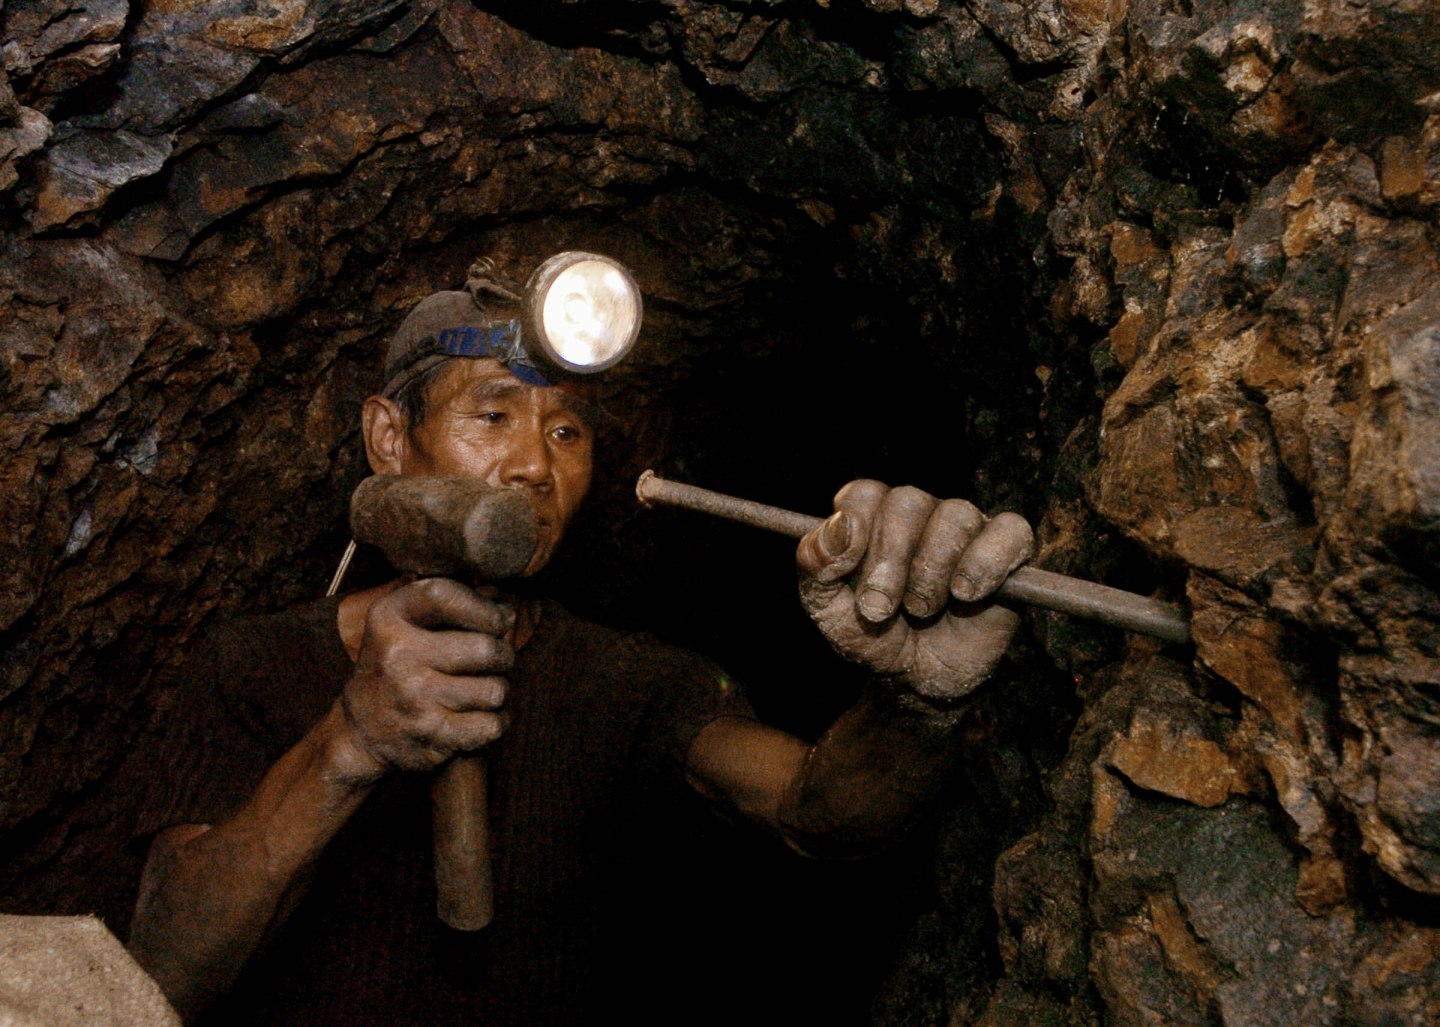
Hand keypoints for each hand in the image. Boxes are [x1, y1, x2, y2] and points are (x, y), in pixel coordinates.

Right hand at [339, 577, 514, 778]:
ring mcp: (413, 697)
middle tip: (496, 660)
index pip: (446, 596)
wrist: (359, 730)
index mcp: (389, 618)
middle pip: (486, 648)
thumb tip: (508, 612)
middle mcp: (398, 655)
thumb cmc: (399, 665)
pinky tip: (482, 716)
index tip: (497, 619)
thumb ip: (452, 604)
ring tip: (482, 690)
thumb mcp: (404, 622)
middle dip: (503, 655)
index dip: (484, 608)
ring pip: (495, 690)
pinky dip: (497, 722)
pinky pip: (491, 725)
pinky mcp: (429, 734)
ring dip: (498, 691)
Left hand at [797, 481, 1032, 703]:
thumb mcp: (827, 610)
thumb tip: (838, 527)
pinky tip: (966, 594)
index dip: (856, 528)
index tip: (847, 571)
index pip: (865, 494)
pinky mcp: (1009, 551)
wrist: (915, 682)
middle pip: (907, 501)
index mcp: (874, 517)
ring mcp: (967, 528)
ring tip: (922, 610)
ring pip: (955, 516)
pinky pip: (1010, 532)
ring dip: (931, 571)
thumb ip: (816, 565)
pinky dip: (985, 563)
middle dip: (890, 560)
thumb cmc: (872, 638)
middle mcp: (921, 513)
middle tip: (880, 608)